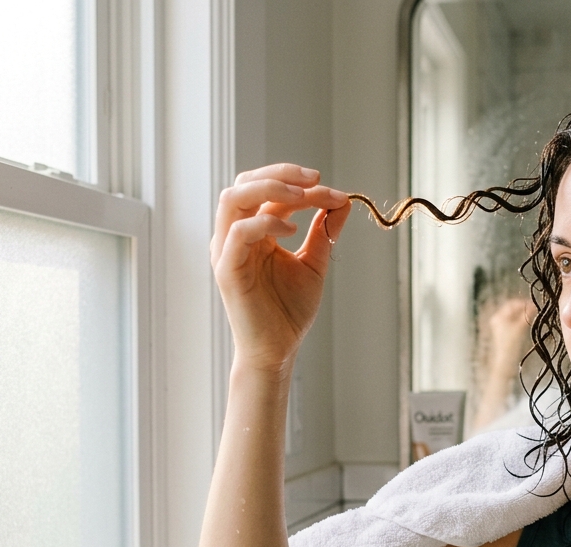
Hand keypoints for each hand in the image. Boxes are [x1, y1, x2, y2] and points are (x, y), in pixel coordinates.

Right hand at [210, 163, 351, 373]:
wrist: (279, 349)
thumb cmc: (289, 310)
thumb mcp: (314, 262)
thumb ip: (324, 232)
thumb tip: (343, 201)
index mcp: (254, 230)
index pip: (270, 191)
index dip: (302, 184)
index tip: (336, 192)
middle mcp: (235, 235)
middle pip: (245, 183)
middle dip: (282, 174)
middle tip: (317, 180)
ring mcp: (227, 250)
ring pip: (233, 198)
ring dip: (269, 188)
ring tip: (303, 195)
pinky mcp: (227, 270)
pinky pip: (237, 233)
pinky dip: (266, 222)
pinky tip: (292, 230)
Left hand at [486, 297, 534, 365]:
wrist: (506, 361)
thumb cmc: (511, 343)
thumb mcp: (521, 326)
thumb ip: (528, 314)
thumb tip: (535, 306)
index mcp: (499, 316)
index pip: (512, 304)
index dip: (524, 303)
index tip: (534, 305)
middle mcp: (498, 320)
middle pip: (513, 310)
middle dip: (524, 310)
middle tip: (535, 311)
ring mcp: (501, 327)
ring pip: (514, 317)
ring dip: (524, 316)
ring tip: (533, 317)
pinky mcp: (505, 334)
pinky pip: (514, 324)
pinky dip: (521, 322)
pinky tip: (528, 324)